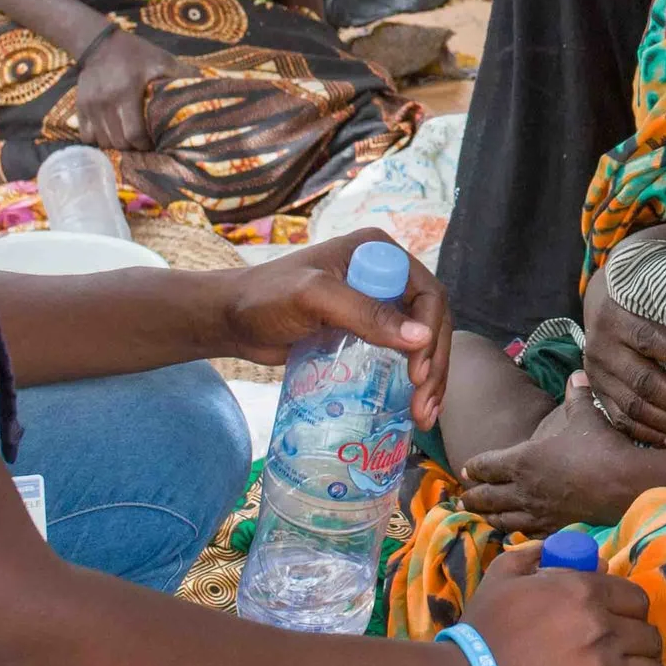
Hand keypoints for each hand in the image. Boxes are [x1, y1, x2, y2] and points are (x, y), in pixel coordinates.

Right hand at [72, 28, 182, 150]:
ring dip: (117, 145)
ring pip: (102, 141)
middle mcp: (105, 102)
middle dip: (133, 147)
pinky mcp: (80, 107)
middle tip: (145, 144)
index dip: (146, 144)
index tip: (155, 143)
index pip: (134, 133)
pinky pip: (87, 136)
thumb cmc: (137, 54)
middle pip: (118, 141)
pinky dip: (100, 140)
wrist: (100, 43)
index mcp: (127, 91)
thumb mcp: (162, 60)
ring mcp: (90, 106)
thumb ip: (184, 74)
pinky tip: (112, 134)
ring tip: (130, 139)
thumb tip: (208, 88)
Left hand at [211, 228, 453, 426]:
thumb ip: (365, 314)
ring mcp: (376, 302)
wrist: (231, 318)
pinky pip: (400, 353)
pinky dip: (410, 378)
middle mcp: (384, 273)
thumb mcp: (315, 299)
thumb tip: (421, 337)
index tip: (418, 373)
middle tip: (426, 404)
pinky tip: (412, 404)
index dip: (430, 333)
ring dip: (429, 376)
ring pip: (420, 339)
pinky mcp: (365, 330)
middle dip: (434, 363)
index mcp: (378, 251)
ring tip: (424, 414)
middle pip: (430, 319)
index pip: (426, 293)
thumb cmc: (265, 299)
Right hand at [459, 538, 663, 665]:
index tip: (621, 621)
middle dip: (638, 642)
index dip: (630, 609)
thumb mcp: (503, 577)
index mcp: (583, 592)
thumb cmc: (482, 632)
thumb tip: (570, 554)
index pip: (636, 598)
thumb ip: (536, 556)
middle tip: (625, 652)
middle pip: (649, 635)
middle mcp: (602, 629)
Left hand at [460, 375, 644, 533]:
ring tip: (482, 517)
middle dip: (472, 496)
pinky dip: (516, 532)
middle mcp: (524, 489)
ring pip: (503, 519)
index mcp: (523, 460)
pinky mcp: (555, 528)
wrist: (623, 484)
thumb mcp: (585, 415)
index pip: (486, 465)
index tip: (465, 469)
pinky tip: (516, 532)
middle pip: (488, 497)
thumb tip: (577, 374)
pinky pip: (527, 533)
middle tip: (462, 498)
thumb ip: (576, 395)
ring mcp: (538, 512)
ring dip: (489, 517)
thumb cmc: (599, 446)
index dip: (474, 467)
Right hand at [583, 282, 665, 447]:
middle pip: (645, 381)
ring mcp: (596, 372)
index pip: (652, 340)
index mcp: (619, 314)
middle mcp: (603, 344)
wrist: (602, 299)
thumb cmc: (647, 294)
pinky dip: (648, 434)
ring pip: (632, 407)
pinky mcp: (596, 391)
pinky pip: (620, 420)